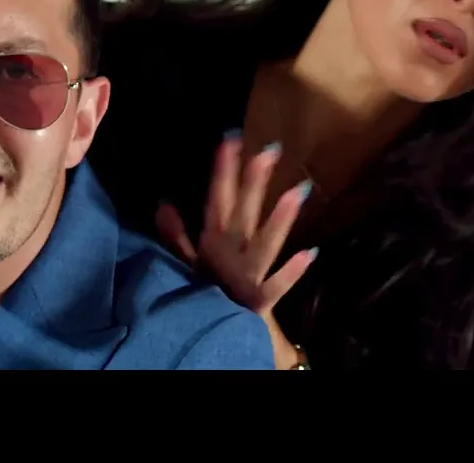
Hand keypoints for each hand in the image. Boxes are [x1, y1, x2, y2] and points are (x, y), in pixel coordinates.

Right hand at [156, 137, 315, 368]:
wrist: (216, 333)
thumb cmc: (208, 289)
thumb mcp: (186, 261)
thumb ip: (176, 234)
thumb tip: (162, 203)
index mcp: (213, 241)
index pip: (218, 199)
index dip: (224, 170)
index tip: (231, 139)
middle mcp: (229, 253)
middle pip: (243, 213)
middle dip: (253, 182)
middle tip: (269, 151)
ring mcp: (246, 275)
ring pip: (264, 243)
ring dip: (279, 219)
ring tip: (298, 192)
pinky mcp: (260, 298)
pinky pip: (276, 285)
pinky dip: (291, 272)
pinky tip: (311, 253)